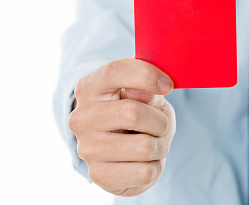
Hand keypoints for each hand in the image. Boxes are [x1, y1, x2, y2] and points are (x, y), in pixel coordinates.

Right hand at [68, 58, 175, 196]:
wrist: (125, 150)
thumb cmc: (137, 112)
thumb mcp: (145, 93)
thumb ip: (145, 88)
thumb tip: (145, 91)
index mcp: (88, 87)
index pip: (115, 71)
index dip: (146, 75)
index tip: (168, 85)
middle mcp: (81, 117)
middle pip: (133, 113)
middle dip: (160, 121)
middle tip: (160, 125)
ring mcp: (87, 149)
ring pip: (145, 146)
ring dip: (160, 146)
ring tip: (151, 143)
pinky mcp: (98, 176)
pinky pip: (145, 173)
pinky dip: (155, 167)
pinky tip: (143, 161)